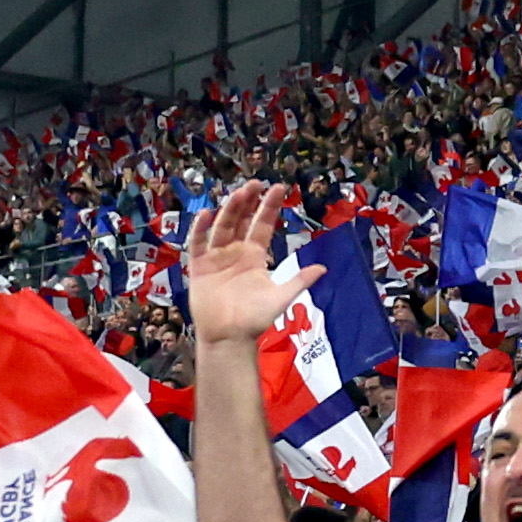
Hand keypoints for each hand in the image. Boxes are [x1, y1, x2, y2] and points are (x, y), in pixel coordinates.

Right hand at [183, 183, 318, 348]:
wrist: (229, 338)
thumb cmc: (254, 319)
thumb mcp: (280, 297)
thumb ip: (299, 281)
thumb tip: (323, 269)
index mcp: (255, 255)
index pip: (263, 224)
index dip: (269, 207)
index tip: (277, 188)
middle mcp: (236, 252)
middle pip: (241, 220)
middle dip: (248, 202)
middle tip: (255, 183)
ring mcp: (216, 257)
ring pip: (222, 227)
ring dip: (229, 210)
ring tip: (238, 194)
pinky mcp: (199, 266)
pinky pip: (198, 244)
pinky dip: (200, 229)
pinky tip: (206, 214)